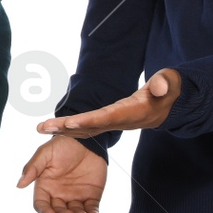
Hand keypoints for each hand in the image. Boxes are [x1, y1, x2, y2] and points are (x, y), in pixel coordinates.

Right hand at [16, 135, 107, 212]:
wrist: (86, 139)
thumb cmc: (63, 144)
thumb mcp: (45, 153)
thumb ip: (33, 168)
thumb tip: (19, 185)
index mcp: (46, 186)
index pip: (41, 204)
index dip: (44, 211)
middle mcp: (59, 194)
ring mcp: (75, 197)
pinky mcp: (91, 196)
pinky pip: (91, 210)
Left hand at [36, 68, 181, 138]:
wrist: (171, 105)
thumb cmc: (169, 89)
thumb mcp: (170, 82)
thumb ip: (164, 84)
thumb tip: (159, 88)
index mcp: (132, 113)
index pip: (107, 117)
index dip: (88, 121)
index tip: (69, 123)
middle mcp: (120, 121)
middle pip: (90, 127)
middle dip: (66, 128)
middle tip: (43, 128)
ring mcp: (114, 123)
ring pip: (86, 129)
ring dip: (64, 129)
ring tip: (41, 128)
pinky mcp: (111, 121)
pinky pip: (88, 127)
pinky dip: (72, 128)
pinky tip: (55, 127)